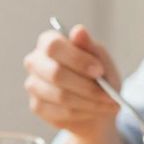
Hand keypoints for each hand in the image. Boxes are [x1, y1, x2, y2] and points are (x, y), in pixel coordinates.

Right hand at [23, 24, 121, 139]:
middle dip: (86, 86)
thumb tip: (79, 30)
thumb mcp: (100, 58)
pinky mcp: (37, 106)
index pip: (54, 47)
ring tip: (110, 105)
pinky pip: (62, 112)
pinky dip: (84, 113)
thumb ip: (89, 46)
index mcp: (48, 42)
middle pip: (55, 74)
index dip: (77, 59)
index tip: (99, 71)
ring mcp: (33, 85)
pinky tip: (96, 111)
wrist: (96, 101)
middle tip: (109, 95)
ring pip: (61, 96)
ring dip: (90, 103)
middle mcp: (35, 61)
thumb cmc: (97, 74)